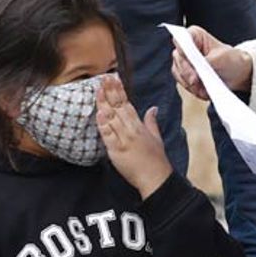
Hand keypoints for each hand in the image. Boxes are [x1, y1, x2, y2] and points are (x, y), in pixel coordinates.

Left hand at [96, 76, 172, 197]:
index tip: (113, 79)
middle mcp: (132, 130)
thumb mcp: (156, 137)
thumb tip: (153, 108)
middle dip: (110, 92)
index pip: (127, 104)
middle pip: (118, 107)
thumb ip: (152, 121)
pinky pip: (108, 136)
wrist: (155, 178)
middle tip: (103, 78)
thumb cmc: (156, 159)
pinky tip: (99, 113)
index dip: (119, 91)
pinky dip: (103, 124)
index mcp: (140, 126)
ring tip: (98, 90)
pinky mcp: (117, 151)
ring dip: (104, 103)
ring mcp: (124, 140)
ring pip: (112, 118)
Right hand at [171, 26, 253, 99]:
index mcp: (194, 35)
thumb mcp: (222, 58)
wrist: (238, 74)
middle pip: (178, 59)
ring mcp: (184, 62)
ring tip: (204, 90)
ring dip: (190, 83)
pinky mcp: (186, 75)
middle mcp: (186, 47)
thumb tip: (195, 70)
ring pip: (179, 73)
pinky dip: (193, 89)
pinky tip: (204, 92)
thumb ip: (207, 62)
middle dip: (187, 72)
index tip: (192, 63)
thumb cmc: (231, 60)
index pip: (180, 40)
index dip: (183, 51)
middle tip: (196, 81)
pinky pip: (183, 83)